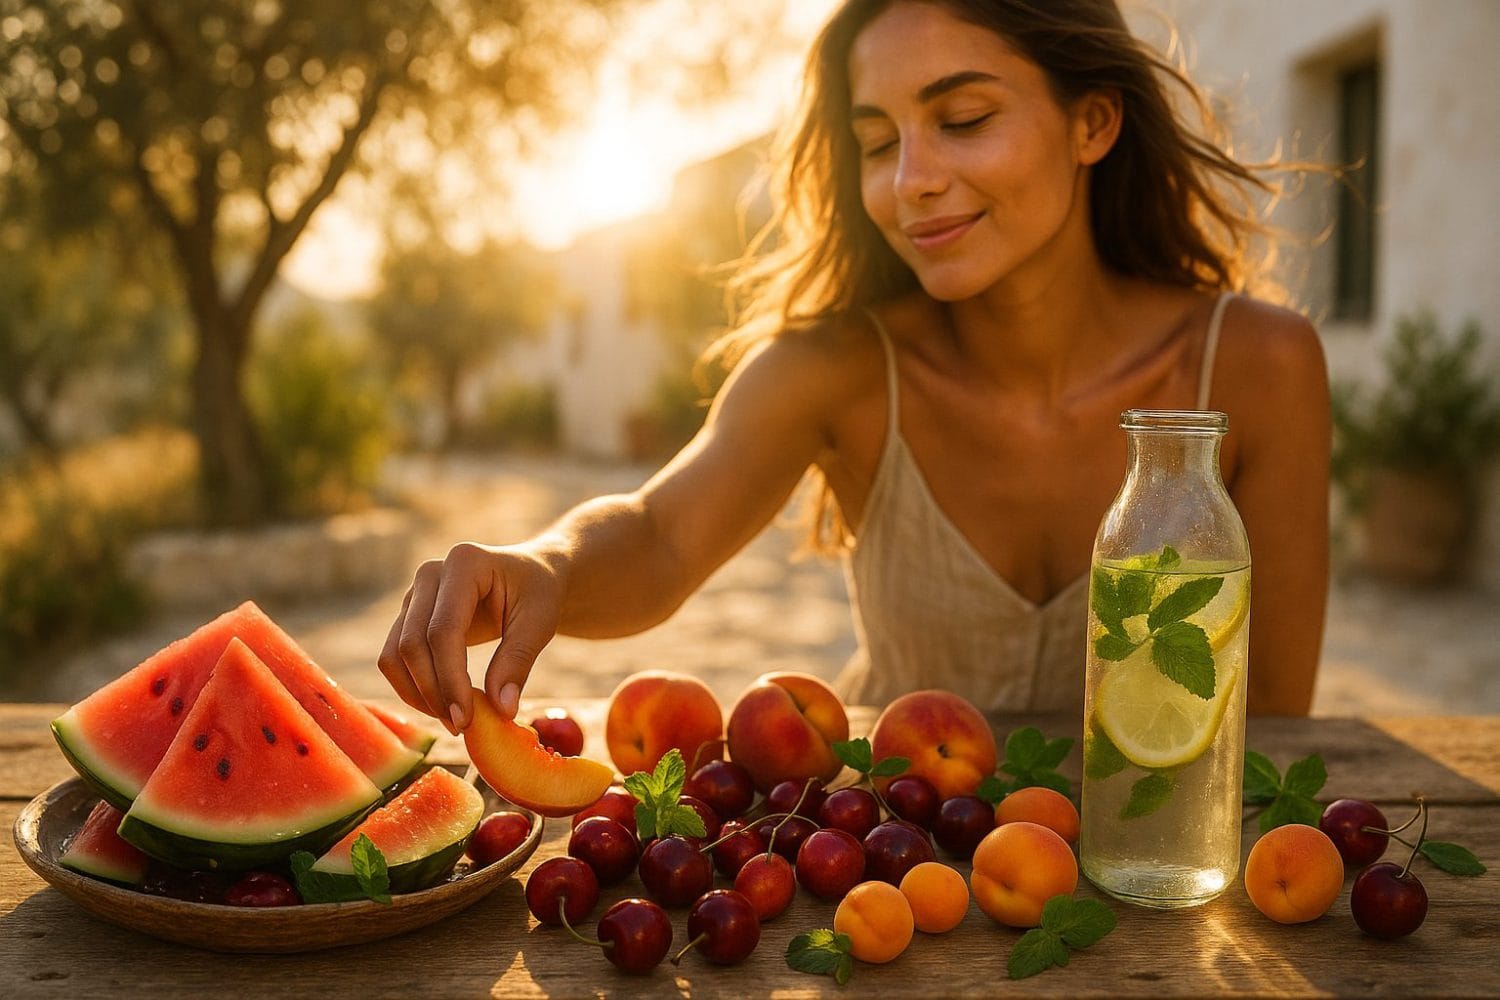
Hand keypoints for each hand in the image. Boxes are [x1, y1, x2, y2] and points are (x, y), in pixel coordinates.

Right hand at [378, 542, 563, 732]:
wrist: (529, 576)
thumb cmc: (538, 594)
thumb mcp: (541, 622)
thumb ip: (518, 661)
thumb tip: (500, 710)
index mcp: (465, 563)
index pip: (443, 630)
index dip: (450, 679)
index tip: (467, 719)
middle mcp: (430, 574)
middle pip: (411, 644)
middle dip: (433, 692)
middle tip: (462, 726)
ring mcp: (415, 594)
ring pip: (394, 654)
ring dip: (417, 694)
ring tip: (454, 720)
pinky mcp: (409, 615)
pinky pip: (395, 658)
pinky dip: (413, 687)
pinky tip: (444, 705)